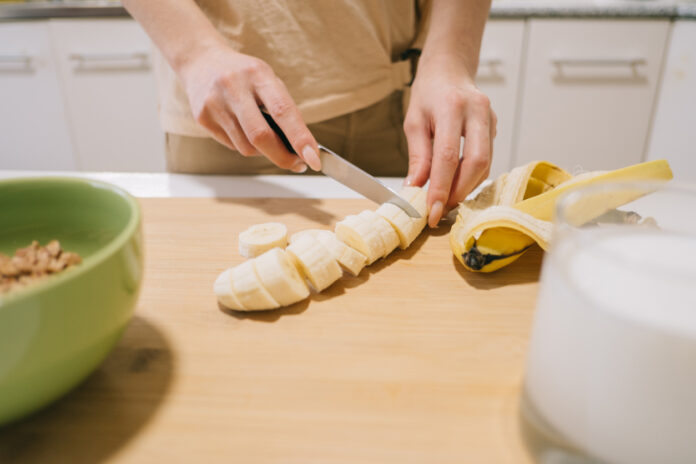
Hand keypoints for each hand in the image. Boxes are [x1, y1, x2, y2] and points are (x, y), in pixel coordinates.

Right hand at [179, 44, 320, 171]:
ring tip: (269, 142)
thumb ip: (284, 110)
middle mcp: (234, 87)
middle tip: (298, 164)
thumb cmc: (244, 75)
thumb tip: (301, 148)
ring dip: (264, 152)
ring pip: (246, 147)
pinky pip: (232, 145)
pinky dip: (246, 145)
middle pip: (261, 136)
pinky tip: (245, 132)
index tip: (313, 158)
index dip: (300, 138)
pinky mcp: (202, 118)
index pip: (282, 111)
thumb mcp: (268, 80)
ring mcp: (215, 103)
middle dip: (283, 157)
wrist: (201, 61)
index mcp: (258, 74)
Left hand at [404, 57, 496, 226]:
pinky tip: (456, 184)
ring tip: (445, 200)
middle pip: (476, 163)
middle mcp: (477, 111)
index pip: (447, 156)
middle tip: (441, 209)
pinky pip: (487, 160)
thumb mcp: (414, 121)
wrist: (450, 70)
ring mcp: (491, 119)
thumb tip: (416, 188)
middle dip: (459, 192)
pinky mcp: (495, 128)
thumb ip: (417, 156)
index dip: (441, 188)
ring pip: (485, 164)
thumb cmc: (429, 94)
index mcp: (452, 107)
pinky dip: (471, 177)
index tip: (432, 211)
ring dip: (466, 187)